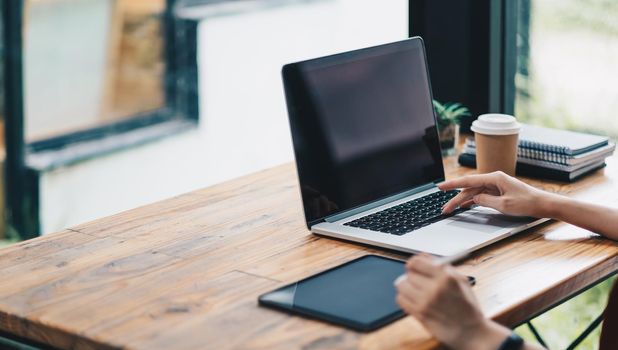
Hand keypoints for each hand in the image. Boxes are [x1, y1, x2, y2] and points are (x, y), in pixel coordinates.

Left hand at [395, 255, 509, 349]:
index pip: (416, 262)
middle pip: (409, 274)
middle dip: (413, 276)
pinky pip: (401, 299)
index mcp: (445, 277)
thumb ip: (441, 266)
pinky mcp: (419, 314)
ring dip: (407, 287)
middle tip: (420, 281)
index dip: (414, 263)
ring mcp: (425, 302)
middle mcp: (434, 288)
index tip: (415, 266)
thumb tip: (422, 256)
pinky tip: (414, 300)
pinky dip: (405, 298)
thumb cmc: (467, 306)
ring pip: (401, 285)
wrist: (471, 331)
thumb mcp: (460, 280)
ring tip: (416, 291)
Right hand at [439, 171, 550, 216]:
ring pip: (474, 193)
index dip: (452, 184)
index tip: (440, 186)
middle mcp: (493, 180)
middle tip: (444, 208)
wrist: (543, 204)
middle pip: (469, 189)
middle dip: (455, 198)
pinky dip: (472, 201)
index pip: (468, 181)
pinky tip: (465, 205)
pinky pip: (481, 196)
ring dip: (462, 201)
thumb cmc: (527, 203)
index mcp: (494, 178)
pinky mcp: (499, 193)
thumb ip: (486, 201)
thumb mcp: (504, 204)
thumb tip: (473, 199)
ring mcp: (496, 186)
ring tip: (451, 209)